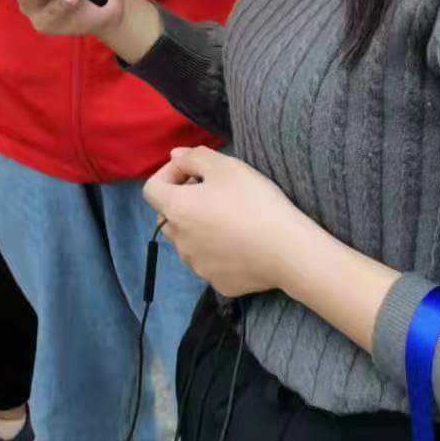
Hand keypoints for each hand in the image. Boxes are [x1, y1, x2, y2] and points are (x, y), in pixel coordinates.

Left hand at [143, 147, 305, 298]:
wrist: (288, 250)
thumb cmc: (254, 201)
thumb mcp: (225, 166)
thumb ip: (194, 157)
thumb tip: (175, 157)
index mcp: (176, 210)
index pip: (151, 189)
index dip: (168, 174)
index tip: (194, 171)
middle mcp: (179, 241)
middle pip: (167, 216)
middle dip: (183, 200)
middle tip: (212, 191)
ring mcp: (197, 266)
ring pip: (186, 242)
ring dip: (197, 227)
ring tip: (227, 218)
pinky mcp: (217, 284)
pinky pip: (208, 262)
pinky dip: (216, 251)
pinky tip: (240, 243)